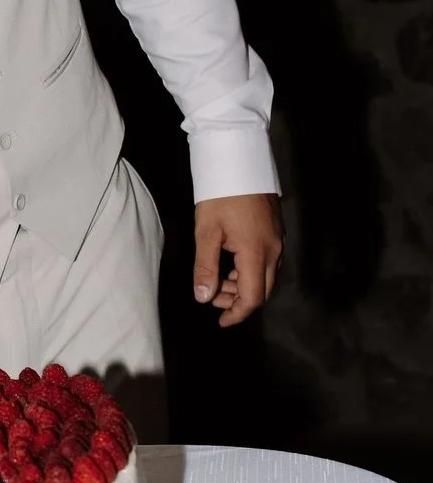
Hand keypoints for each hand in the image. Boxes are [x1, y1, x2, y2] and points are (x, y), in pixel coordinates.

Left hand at [193, 193, 283, 326]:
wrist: (239, 162)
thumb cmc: (221, 194)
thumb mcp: (206, 232)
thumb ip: (205, 268)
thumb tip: (204, 297)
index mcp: (257, 253)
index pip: (252, 297)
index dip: (237, 313)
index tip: (221, 321)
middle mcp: (274, 250)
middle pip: (263, 290)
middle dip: (238, 300)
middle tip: (214, 298)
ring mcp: (278, 239)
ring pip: (266, 276)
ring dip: (244, 285)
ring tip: (218, 280)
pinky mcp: (276, 230)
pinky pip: (268, 261)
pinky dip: (250, 271)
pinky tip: (231, 264)